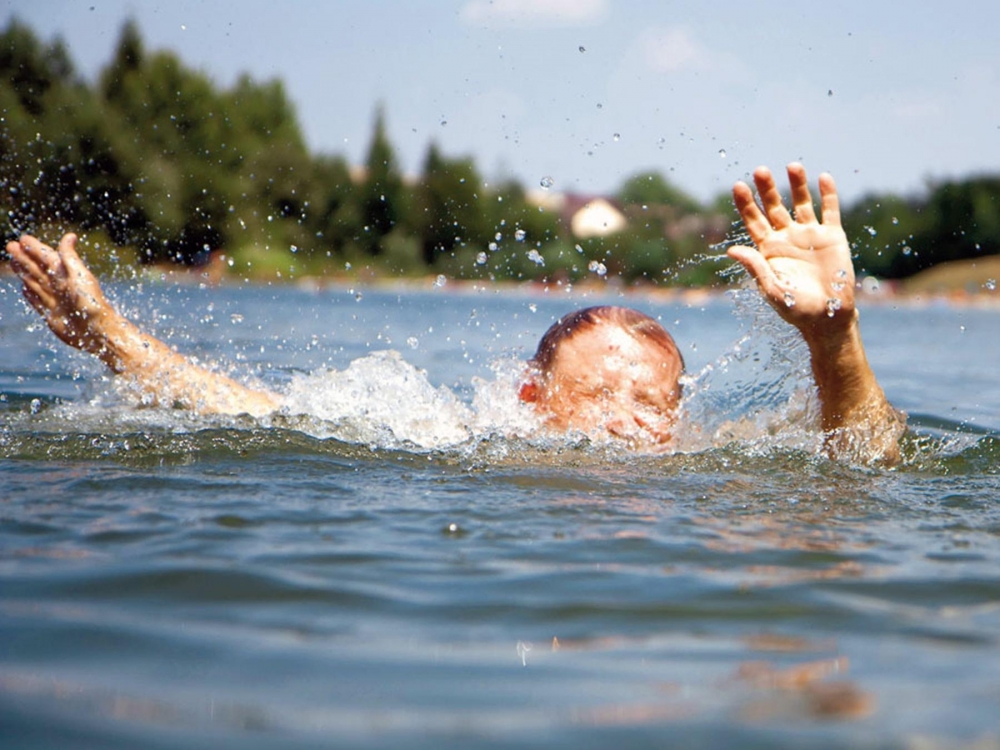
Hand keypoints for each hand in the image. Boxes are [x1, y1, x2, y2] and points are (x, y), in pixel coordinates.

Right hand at [7, 233, 116, 355]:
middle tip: (10, 245)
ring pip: (35, 282)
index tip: (23, 239)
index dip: (35, 248)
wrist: (96, 332)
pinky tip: (24, 287)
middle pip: (38, 268)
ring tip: (13, 262)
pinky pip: (37, 300)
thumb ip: (70, 258)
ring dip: (23, 271)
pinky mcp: (50, 315)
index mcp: (66, 275)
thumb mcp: (79, 276)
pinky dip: (30, 293)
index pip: (47, 257)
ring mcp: (54, 300)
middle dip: (24, 257)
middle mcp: (59, 286)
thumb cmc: (91, 302)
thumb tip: (70, 236)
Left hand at [728, 163, 854, 338]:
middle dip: (767, 189)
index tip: (738, 185)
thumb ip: (755, 268)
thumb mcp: (773, 289)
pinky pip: (830, 211)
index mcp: (768, 249)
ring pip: (802, 203)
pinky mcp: (832, 236)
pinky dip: (828, 194)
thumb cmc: (796, 308)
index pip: (754, 221)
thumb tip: (731, 250)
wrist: (828, 317)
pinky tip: (823, 177)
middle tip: (760, 170)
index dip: (746, 204)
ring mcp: (810, 235)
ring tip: (793, 166)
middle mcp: (787, 237)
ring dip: (797, 185)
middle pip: (774, 206)